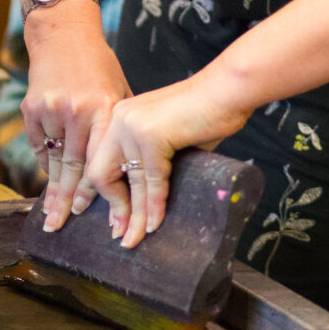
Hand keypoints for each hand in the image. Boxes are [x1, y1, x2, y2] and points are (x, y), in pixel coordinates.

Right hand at [21, 15, 129, 231]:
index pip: (100, 157)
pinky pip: (39, 145)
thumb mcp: (118, 89)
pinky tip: (49, 182)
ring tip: (50, 215)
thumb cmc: (98, 64)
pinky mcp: (32, 108)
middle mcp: (76, 111)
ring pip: (54, 159)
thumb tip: (132, 161)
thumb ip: (120, 124)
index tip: (91, 212)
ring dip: (53, 189)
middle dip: (67, 199)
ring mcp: (51, 110)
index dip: (95, 189)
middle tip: (61, 225)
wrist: (64, 34)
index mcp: (103, 107)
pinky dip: (46, 164)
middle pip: (73, 165)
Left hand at [87, 74, 248, 247]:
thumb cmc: (208, 112)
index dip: (103, 193)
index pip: (100, 161)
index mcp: (121, 116)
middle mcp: (120, 119)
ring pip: (130, 182)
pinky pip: (151, 180)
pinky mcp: (151, 135)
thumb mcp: (170, 137)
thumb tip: (150, 197)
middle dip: (113, 208)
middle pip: (103, 173)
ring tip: (136, 239)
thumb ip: (155, 160)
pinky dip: (154, 206)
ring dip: (135, 215)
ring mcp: (133, 125)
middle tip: (120, 235)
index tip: (112, 218)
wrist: (229, 90)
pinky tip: (155, 224)